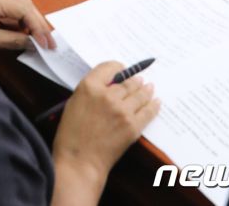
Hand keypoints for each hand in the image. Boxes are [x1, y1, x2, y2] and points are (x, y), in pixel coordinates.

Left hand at [0, 0, 55, 51]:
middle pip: (27, 5)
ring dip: (33, 22)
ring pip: (24, 5)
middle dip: (39, 24)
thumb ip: (14, 41)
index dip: (38, 28)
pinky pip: (16, 8)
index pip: (25, 11)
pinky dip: (24, 20)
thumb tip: (34, 44)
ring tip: (41, 40)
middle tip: (49, 43)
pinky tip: (27, 33)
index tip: (46, 44)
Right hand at [51, 61, 159, 205]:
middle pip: (127, 81)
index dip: (118, 68)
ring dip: (145, 89)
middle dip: (134, 79)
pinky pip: (147, 111)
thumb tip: (109, 84)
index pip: (109, 67)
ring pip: (139, 94)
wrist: (80, 161)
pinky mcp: (132, 126)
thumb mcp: (75, 102)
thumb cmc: (72, 134)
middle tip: (139, 79)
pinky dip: (153, 105)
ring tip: (149, 87)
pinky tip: (156, 102)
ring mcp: (122, 111)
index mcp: (89, 86)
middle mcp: (107, 95)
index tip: (122, 70)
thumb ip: (92, 90)